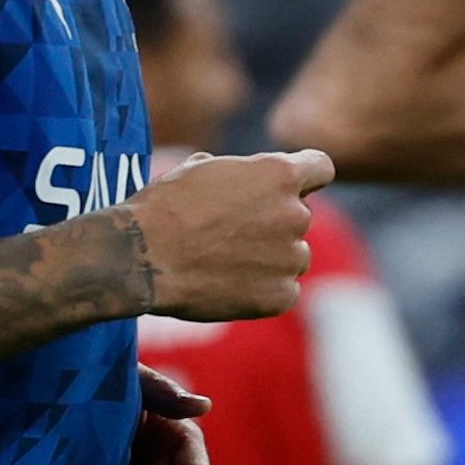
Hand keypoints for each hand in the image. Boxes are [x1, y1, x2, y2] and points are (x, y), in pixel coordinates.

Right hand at [115, 149, 325, 320]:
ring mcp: (291, 257)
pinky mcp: (280, 295)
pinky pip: (285, 290)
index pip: (321, 168)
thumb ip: (238, 172)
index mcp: (280, 174)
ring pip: (295, 255)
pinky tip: (230, 286)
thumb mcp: (201, 169)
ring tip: (227, 261)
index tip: (289, 188)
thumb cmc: (165, 207)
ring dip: (272, 258)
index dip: (306, 176)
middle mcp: (295, 214)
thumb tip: (238, 176)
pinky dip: (264, 290)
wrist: (143, 257)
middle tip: (232, 233)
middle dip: (275, 222)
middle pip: (301, 216)